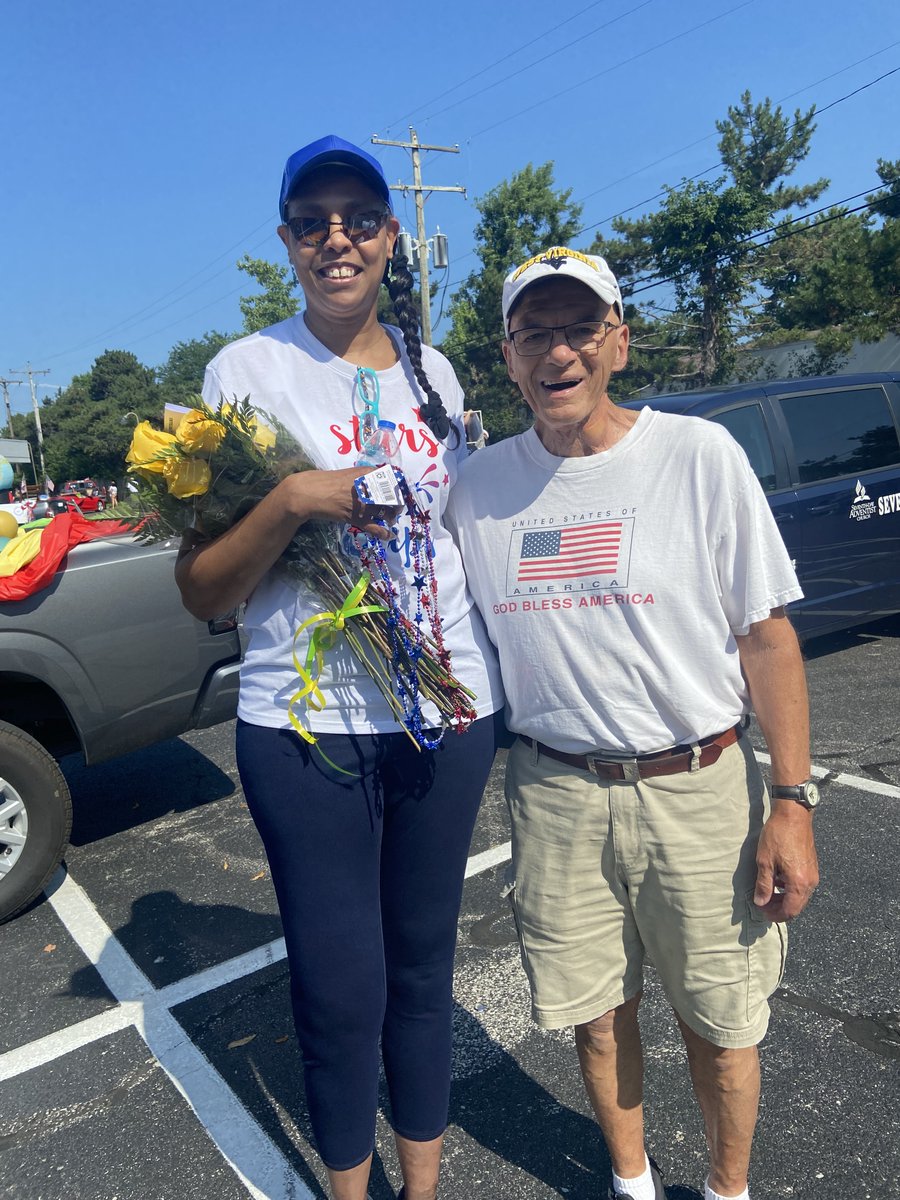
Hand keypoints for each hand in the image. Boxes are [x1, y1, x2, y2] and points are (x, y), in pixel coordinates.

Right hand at [284, 467, 400, 540]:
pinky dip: (384, 533)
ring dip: (392, 517)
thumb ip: (363, 476)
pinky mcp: (357, 518)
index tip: (399, 491)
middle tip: (396, 507)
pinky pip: (376, 528)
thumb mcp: (348, 473)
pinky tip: (389, 535)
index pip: (391, 479)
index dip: (398, 486)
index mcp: (366, 474)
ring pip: (387, 513)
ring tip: (391, 519)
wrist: (310, 493)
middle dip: (397, 503)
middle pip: (393, 497)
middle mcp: (368, 488)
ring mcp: (364, 504)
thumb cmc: (325, 481)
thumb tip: (376, 480)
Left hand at [754, 802, 818, 921]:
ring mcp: (813, 874)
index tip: (762, 912)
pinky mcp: (812, 867)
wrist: (793, 815)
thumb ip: (763, 884)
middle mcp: (810, 881)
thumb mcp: (765, 861)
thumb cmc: (777, 835)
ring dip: (785, 900)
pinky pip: (803, 887)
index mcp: (799, 882)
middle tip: (763, 905)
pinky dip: (791, 890)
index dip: (775, 915)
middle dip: (780, 909)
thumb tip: (761, 902)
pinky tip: (778, 882)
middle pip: (797, 907)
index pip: (790, 911)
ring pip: (801, 897)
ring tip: (768, 894)